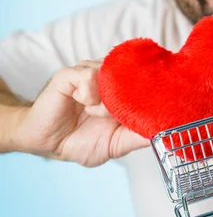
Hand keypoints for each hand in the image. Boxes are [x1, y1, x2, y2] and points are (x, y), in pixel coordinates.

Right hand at [15, 59, 149, 165]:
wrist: (46, 142)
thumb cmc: (79, 141)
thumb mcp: (114, 144)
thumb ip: (136, 137)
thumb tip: (163, 133)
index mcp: (120, 90)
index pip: (143, 79)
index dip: (151, 89)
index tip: (157, 102)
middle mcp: (107, 77)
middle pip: (130, 75)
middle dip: (127, 98)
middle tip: (113, 116)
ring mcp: (89, 72)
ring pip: (111, 75)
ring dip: (106, 100)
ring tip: (94, 112)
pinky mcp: (70, 74)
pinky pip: (88, 76)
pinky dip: (89, 94)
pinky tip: (82, 102)